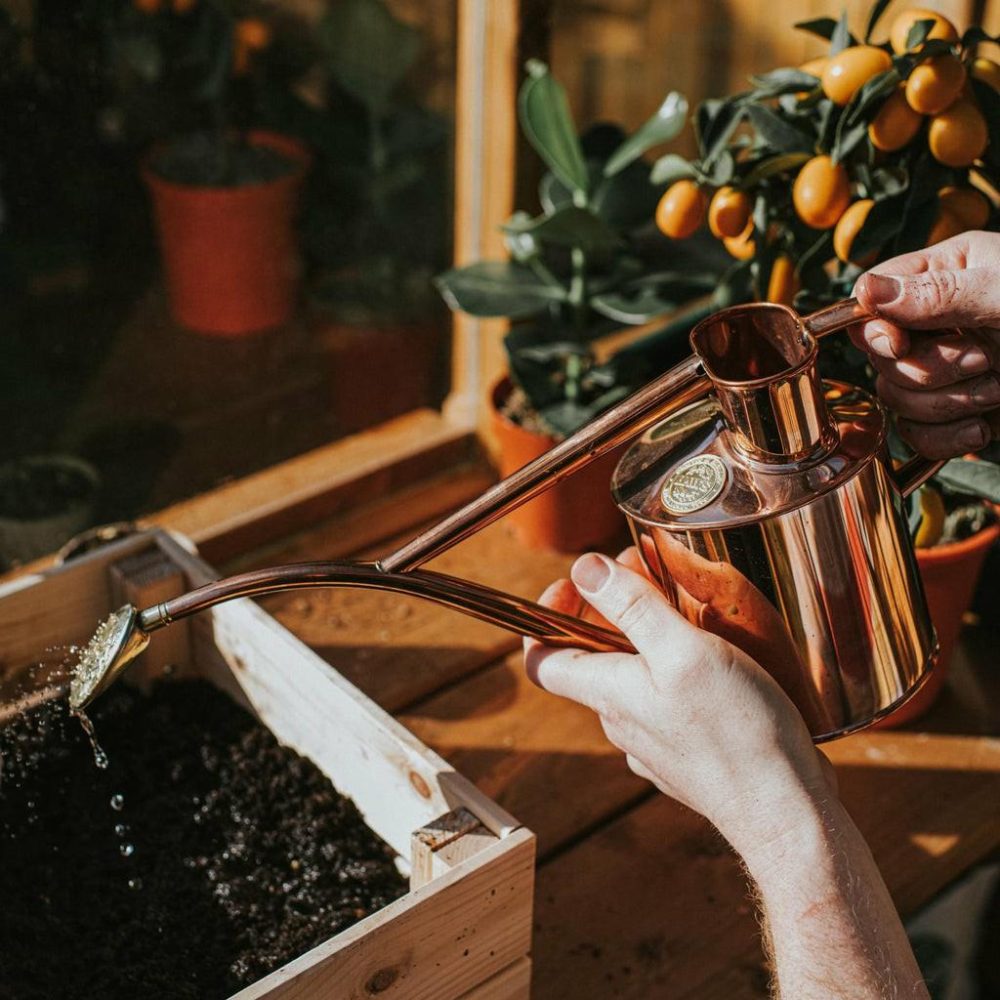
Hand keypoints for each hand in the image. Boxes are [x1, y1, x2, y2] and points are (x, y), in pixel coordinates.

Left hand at [523, 550, 835, 855]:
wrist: (784, 811)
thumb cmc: (737, 732)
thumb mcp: (682, 652)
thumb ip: (632, 608)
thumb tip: (584, 568)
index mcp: (608, 693)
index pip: (543, 658)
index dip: (546, 613)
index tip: (574, 583)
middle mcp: (622, 722)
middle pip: (594, 660)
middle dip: (615, 612)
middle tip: (651, 577)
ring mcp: (654, 744)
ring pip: (635, 681)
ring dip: (652, 641)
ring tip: (692, 613)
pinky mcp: (687, 757)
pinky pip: (668, 706)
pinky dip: (681, 674)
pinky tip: (718, 665)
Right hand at [852, 230, 999, 458]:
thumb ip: (939, 293)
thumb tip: (867, 291)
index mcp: (947, 273)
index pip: (870, 298)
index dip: (876, 327)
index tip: (901, 342)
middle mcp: (938, 321)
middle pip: (880, 356)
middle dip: (928, 369)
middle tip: (983, 361)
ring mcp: (947, 369)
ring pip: (897, 396)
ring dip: (945, 403)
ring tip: (996, 388)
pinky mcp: (957, 412)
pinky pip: (916, 433)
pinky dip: (945, 438)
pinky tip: (984, 427)